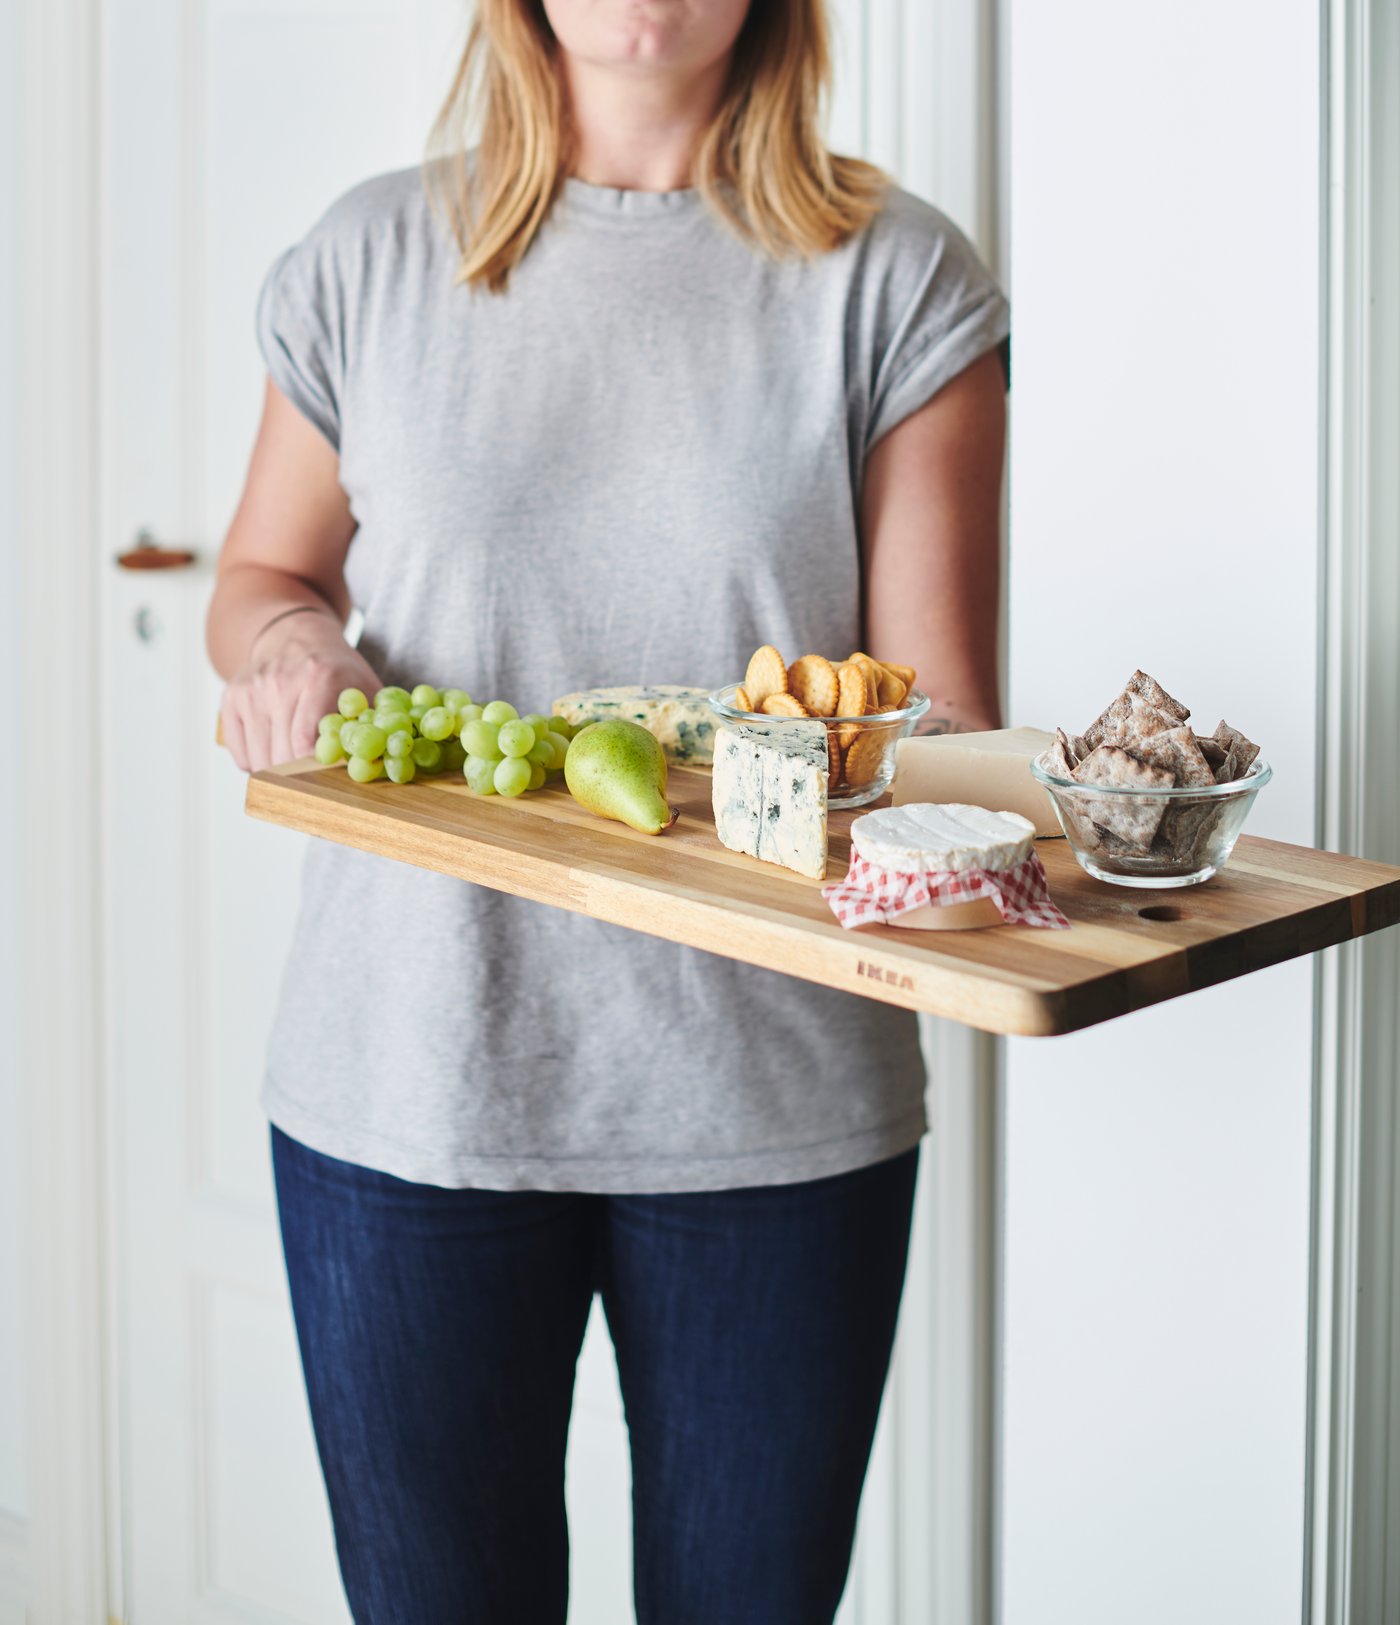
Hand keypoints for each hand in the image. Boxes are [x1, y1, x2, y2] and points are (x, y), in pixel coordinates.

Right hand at [220, 609, 381, 771]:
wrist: (294, 634)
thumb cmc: (336, 668)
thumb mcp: (366, 686)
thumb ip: (379, 723)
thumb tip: (391, 764)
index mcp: (318, 677)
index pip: (306, 742)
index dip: (318, 770)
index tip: (332, 784)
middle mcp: (279, 682)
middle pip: (281, 756)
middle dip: (302, 779)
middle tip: (318, 785)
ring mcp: (251, 691)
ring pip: (259, 760)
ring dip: (279, 774)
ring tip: (298, 765)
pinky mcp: (230, 699)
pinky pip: (241, 754)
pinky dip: (258, 763)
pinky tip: (276, 749)